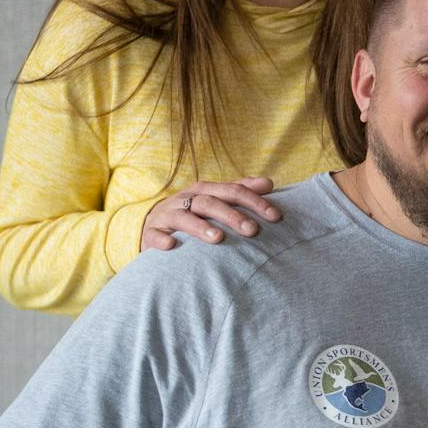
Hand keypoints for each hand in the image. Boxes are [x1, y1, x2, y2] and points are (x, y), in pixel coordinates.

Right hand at [140, 177, 280, 250]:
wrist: (153, 226)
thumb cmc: (193, 214)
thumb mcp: (215, 199)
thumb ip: (240, 191)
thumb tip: (269, 182)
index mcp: (204, 190)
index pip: (232, 191)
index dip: (255, 202)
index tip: (276, 216)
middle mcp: (185, 199)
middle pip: (210, 202)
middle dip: (232, 215)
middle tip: (253, 230)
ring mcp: (167, 215)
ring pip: (184, 217)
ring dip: (200, 227)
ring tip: (218, 238)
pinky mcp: (151, 233)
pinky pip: (154, 235)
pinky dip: (162, 239)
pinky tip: (172, 245)